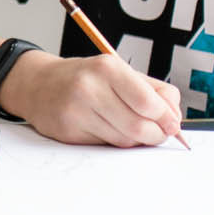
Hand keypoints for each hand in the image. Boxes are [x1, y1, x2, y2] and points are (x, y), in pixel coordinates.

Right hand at [3, 50, 183, 147]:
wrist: (38, 84)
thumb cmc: (85, 78)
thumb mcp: (119, 71)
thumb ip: (153, 91)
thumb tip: (174, 117)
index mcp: (107, 68)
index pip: (147, 102)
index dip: (166, 118)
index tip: (173, 124)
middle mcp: (89, 88)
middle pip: (138, 126)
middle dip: (156, 135)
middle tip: (160, 133)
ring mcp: (76, 111)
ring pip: (124, 140)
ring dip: (136, 140)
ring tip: (133, 128)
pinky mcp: (68, 132)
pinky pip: (105, 146)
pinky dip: (115, 141)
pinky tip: (109, 129)